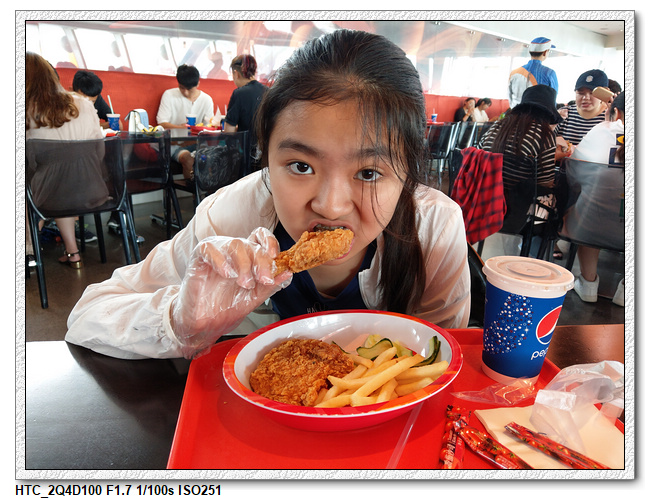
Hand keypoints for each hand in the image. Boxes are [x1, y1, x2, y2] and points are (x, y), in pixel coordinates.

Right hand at [171, 228, 291, 357]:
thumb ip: (270, 285)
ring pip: (234, 244)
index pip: (260, 238)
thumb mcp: (254, 298)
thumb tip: (288, 274)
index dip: (270, 242)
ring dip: (244, 264)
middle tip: (263, 279)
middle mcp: (233, 253)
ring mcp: (217, 254)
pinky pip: (209, 248)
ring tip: (244, 283)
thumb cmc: (226, 309)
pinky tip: (227, 274)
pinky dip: (220, 260)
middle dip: (261, 262)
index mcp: (248, 258)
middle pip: (251, 243)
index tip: (275, 257)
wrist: (204, 325)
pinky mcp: (199, 258)